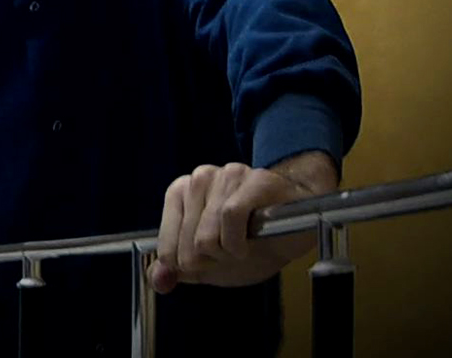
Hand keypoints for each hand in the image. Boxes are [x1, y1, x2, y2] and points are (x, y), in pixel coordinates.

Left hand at [150, 154, 335, 293]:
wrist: (299, 226)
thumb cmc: (252, 242)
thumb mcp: (210, 263)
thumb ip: (178, 270)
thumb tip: (158, 281)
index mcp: (181, 193)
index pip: (164, 242)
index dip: (185, 264)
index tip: (203, 266)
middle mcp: (200, 179)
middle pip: (188, 241)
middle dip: (211, 260)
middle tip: (231, 254)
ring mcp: (227, 176)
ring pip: (207, 234)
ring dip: (228, 253)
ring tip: (242, 246)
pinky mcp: (254, 180)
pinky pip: (231, 216)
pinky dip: (239, 241)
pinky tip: (250, 243)